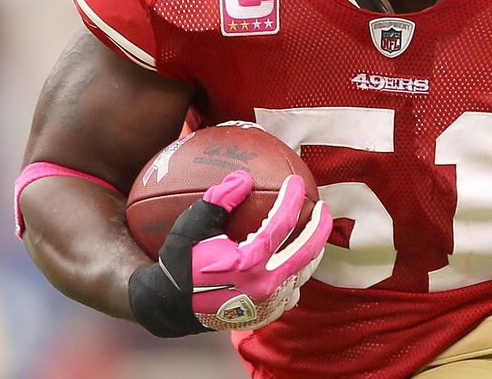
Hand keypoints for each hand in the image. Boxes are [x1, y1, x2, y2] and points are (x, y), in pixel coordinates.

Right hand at [128, 170, 332, 336]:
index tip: (296, 182)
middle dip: (320, 225)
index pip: (281, 224)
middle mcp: (263, 285)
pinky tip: (296, 259)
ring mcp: (267, 303)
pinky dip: (297, 272)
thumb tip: (245, 178)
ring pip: (302, 272)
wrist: (169, 306)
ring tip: (313, 230)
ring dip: (312, 249)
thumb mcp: (191, 226)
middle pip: (306, 251)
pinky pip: (291, 291)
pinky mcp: (264, 314)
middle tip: (322, 206)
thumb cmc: (180, 262)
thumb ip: (219, 199)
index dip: (292, 199)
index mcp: (248, 263)